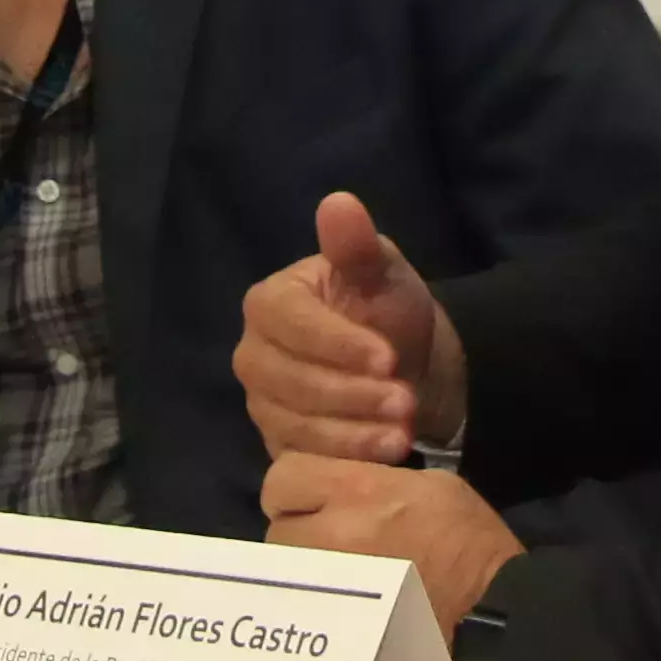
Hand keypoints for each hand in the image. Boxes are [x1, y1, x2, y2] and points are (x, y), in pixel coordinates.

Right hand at [234, 191, 461, 465]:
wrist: (407, 369)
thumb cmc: (386, 312)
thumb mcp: (383, 274)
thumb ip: (356, 246)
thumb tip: (338, 203)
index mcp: (269, 302)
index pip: (291, 323)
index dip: (338, 343)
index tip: (388, 358)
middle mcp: (254, 353)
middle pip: (289, 379)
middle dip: (351, 394)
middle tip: (405, 402)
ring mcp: (262, 401)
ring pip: (295, 422)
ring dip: (352, 432)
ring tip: (403, 433)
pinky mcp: (278, 442)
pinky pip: (303, 456)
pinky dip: (346, 457)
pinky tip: (385, 455)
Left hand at [261, 452, 522, 628]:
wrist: (491, 603)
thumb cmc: (467, 537)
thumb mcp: (428, 483)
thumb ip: (372, 478)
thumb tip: (341, 484)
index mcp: (358, 491)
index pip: (284, 476)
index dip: (296, 484)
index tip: (314, 492)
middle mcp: (335, 533)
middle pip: (276, 526)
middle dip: (296, 526)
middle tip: (322, 531)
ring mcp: (334, 580)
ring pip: (285, 567)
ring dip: (301, 563)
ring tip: (330, 565)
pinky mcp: (339, 617)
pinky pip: (304, 600)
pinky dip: (313, 595)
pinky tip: (337, 595)